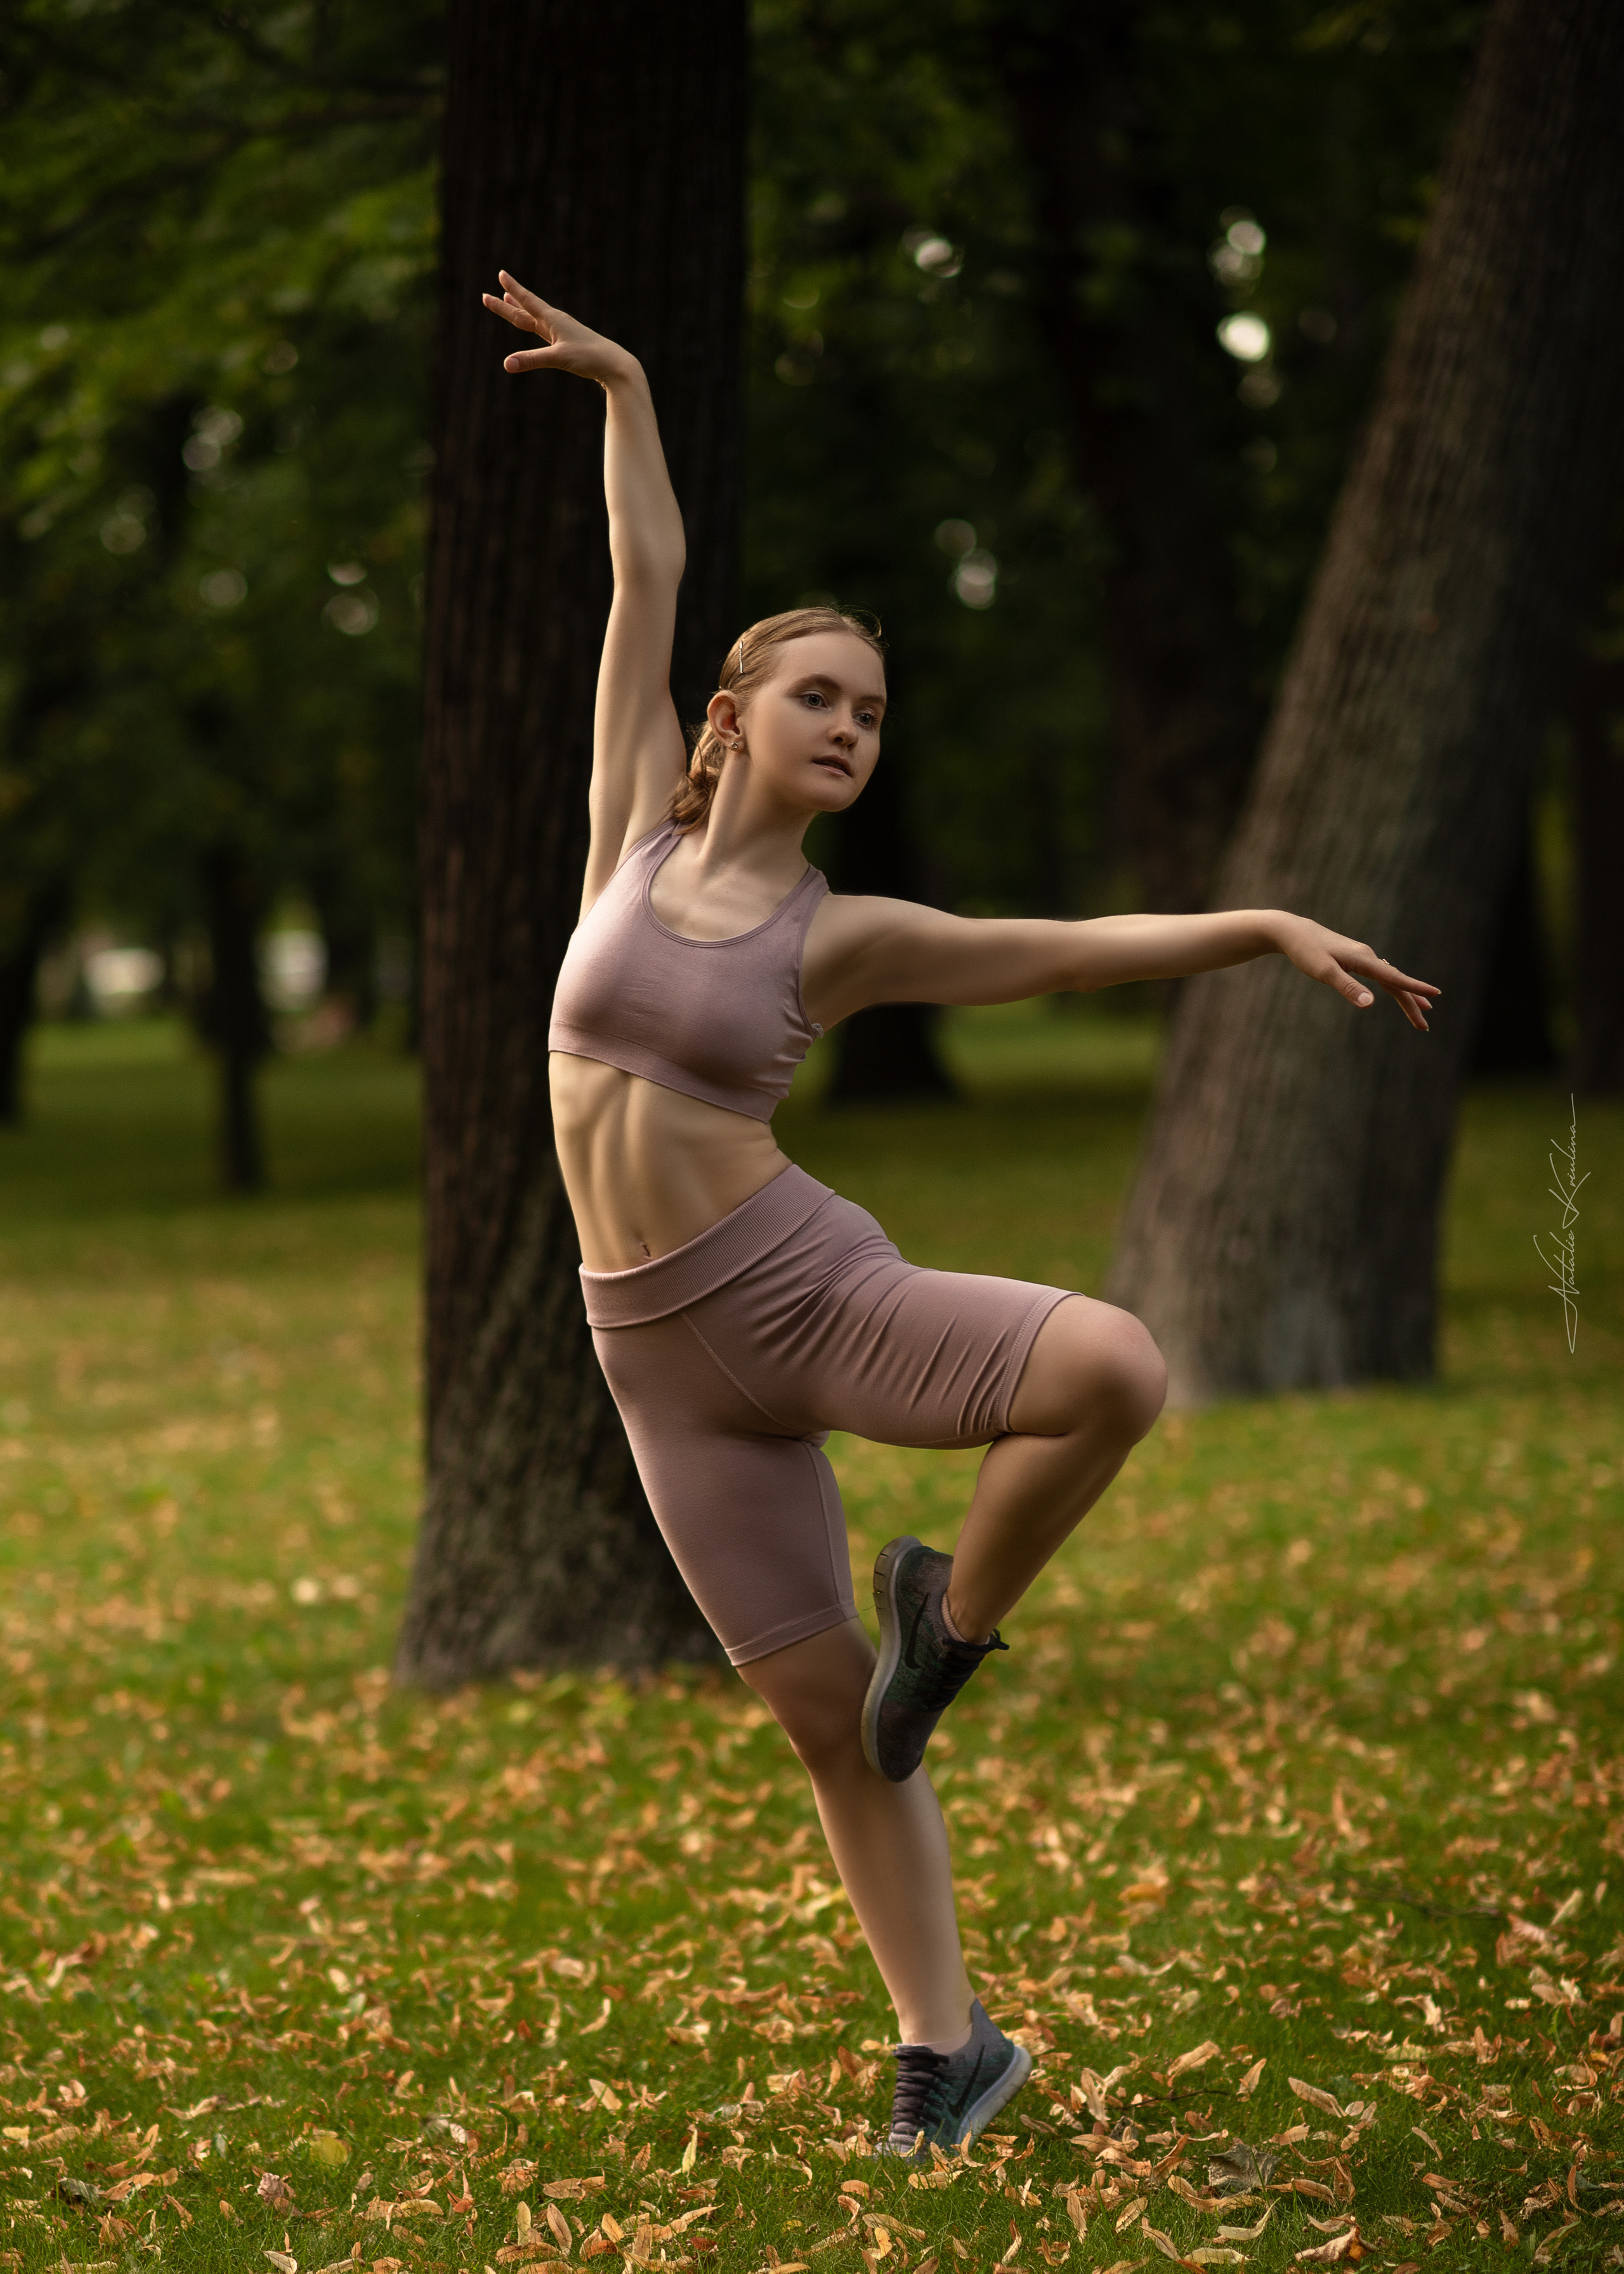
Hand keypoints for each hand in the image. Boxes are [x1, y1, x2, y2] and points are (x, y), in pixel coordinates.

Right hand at [480, 272, 636, 384]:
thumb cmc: (589, 358)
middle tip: (486, 296)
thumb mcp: (558, 359)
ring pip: (533, 318)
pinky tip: (535, 323)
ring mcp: (561, 331)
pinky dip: (533, 323)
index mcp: (553, 319)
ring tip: (508, 298)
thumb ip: (531, 360)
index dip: (513, 289)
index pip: (527, 301)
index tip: (501, 274)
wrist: (614, 364)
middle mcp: (555, 321)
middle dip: (505, 304)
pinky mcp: (566, 342)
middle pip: (524, 311)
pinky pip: (543, 329)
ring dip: (519, 308)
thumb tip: (507, 364)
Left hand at [1269, 912, 1440, 1031]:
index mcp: (1364, 960)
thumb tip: (1370, 1004)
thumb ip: (1347, 987)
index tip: (1435, 995)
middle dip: (1411, 1004)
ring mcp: (1363, 957)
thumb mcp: (1324, 972)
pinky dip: (1393, 985)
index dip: (1415, 988)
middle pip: (1395, 983)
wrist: (1294, 932)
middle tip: (1424, 1026)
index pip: (1394, 977)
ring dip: (1405, 996)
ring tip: (1422, 1010)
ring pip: (1389, 979)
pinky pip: (1381, 974)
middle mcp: (1368, 957)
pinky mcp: (1356, 959)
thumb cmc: (1306, 952)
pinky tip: (1397, 989)